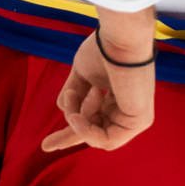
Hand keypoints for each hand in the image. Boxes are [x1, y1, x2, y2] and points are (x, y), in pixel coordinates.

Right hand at [42, 5, 156, 151]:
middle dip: (70, 134)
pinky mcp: (139, 122)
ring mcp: (134, 116)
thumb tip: (65, 111)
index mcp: (115, 96)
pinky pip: (106, 139)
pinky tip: (77, 115)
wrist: (119, 39)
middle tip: (46, 145)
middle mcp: (126, 107)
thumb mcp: (81, 75)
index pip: (93, 118)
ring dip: (78, 119)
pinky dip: (86, 130)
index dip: (72, 128)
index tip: (47, 145)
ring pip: (95, 134)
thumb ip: (74, 95)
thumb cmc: (102, 50)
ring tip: (74, 95)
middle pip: (95, 131)